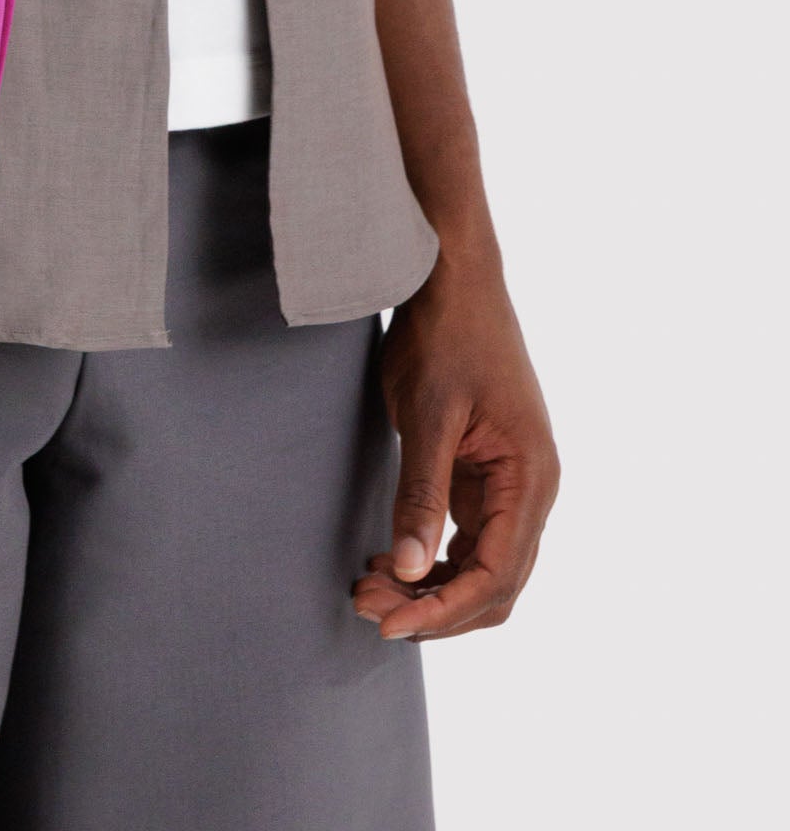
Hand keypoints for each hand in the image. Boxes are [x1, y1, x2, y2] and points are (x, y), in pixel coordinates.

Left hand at [354, 251, 559, 641]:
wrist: (453, 277)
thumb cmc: (446, 335)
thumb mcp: (428, 413)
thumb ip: (421, 492)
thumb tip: (407, 567)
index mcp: (531, 477)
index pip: (496, 574)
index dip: (444, 609)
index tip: (392, 624)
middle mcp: (532, 489)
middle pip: (494, 583)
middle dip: (434, 606)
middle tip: (369, 607)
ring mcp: (511, 482)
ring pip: (480, 565)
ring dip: (430, 586)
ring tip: (369, 589)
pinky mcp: (486, 472)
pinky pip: (467, 536)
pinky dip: (430, 557)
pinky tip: (387, 559)